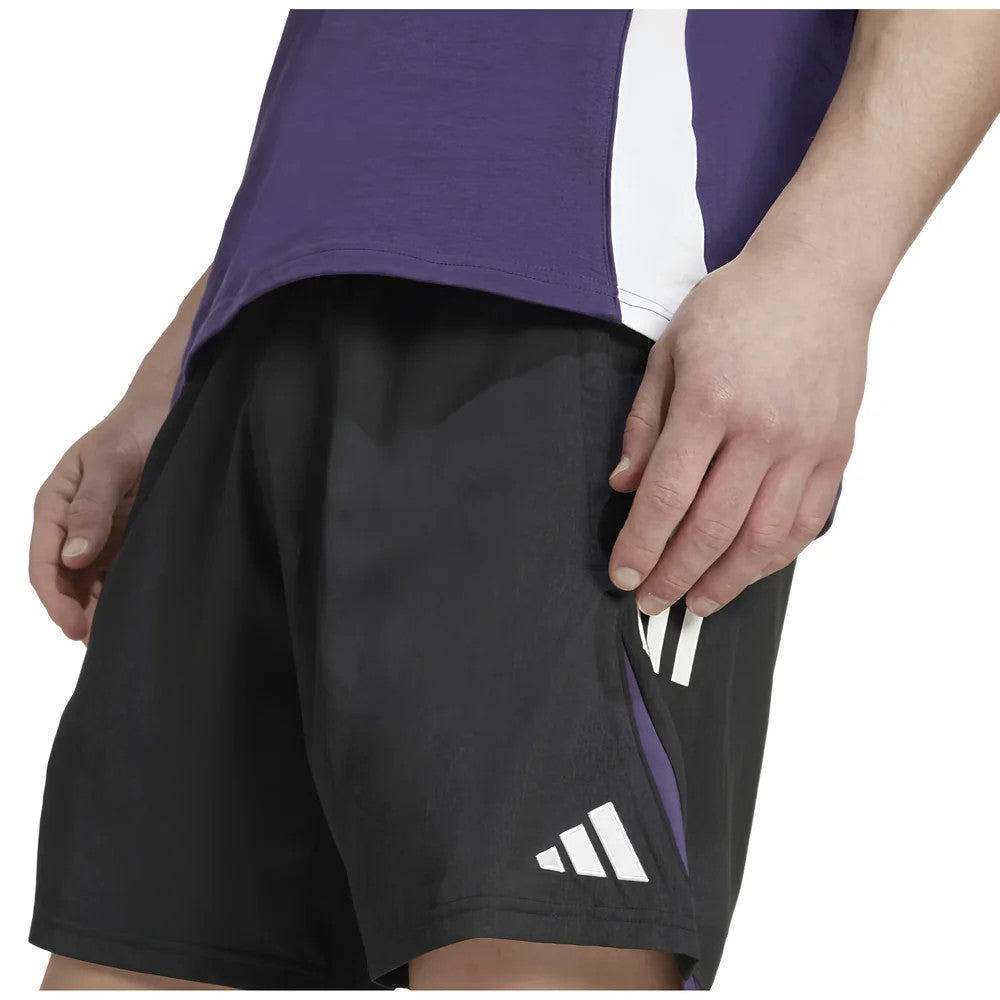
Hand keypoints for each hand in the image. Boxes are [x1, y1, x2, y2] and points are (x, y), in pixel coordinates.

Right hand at [29, 400, 163, 642]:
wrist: (174, 407)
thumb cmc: (138, 426)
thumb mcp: (112, 462)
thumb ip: (91, 507)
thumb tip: (73, 556)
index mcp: (55, 503)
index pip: (44, 562)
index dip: (55, 599)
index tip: (74, 628)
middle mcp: (73, 521)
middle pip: (65, 578)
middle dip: (77, 612)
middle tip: (100, 643)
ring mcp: (100, 529)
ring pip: (90, 580)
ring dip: (97, 607)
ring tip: (117, 636)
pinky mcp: (128, 532)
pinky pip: (118, 569)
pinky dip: (119, 591)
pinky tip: (133, 611)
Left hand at [608, 239, 870, 617]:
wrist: (818, 275)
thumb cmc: (738, 305)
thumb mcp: (670, 352)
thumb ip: (644, 424)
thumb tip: (624, 485)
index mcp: (710, 403)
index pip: (668, 496)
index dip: (642, 545)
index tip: (624, 575)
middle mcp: (761, 431)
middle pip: (712, 528)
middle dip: (675, 575)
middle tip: (652, 601)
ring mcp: (805, 445)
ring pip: (763, 537)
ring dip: (726, 581)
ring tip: (697, 603)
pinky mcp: (835, 451)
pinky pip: (807, 521)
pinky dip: (775, 556)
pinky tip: (748, 571)